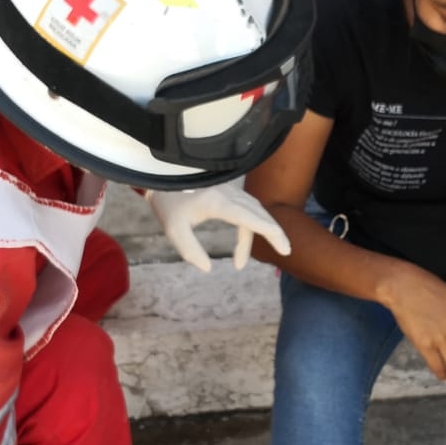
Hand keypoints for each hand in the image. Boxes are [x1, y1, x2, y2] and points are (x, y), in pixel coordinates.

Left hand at [146, 182, 290, 272]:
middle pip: (260, 213)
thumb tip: (208, 268)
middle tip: (285, 252)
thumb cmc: (167, 202)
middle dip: (274, 233)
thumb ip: (190, 250)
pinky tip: (247, 238)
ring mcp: (229, 190)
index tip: (284, 249)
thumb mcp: (174, 229)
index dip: (271, 233)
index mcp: (218, 203)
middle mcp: (229, 194)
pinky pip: (248, 206)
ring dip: (264, 228)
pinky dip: (253, 222)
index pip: (251, 219)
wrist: (160, 176)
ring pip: (256, 209)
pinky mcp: (226, 190)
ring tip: (262, 250)